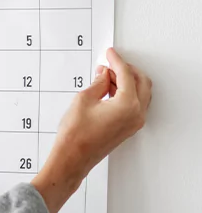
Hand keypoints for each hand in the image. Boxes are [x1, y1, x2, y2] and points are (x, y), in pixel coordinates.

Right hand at [32, 47, 152, 212]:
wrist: (72, 159)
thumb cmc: (75, 135)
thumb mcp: (83, 100)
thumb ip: (98, 83)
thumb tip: (104, 75)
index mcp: (127, 105)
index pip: (126, 75)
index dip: (116, 61)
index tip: (110, 54)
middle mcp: (136, 114)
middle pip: (140, 82)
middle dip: (125, 70)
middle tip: (109, 64)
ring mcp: (134, 122)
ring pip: (139, 93)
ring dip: (126, 81)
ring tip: (105, 77)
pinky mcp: (128, 128)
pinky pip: (134, 104)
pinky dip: (125, 93)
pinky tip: (108, 90)